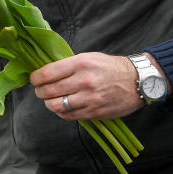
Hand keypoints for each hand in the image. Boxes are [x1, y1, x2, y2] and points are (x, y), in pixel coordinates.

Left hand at [30, 52, 150, 119]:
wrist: (138, 81)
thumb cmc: (110, 67)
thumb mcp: (89, 57)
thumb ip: (68, 65)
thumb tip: (45, 72)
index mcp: (81, 64)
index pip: (47, 73)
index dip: (35, 78)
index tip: (34, 79)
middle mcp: (84, 81)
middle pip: (49, 91)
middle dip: (40, 92)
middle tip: (40, 90)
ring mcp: (90, 99)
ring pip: (56, 106)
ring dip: (49, 104)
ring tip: (50, 100)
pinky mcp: (95, 112)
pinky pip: (69, 116)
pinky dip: (61, 112)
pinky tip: (62, 107)